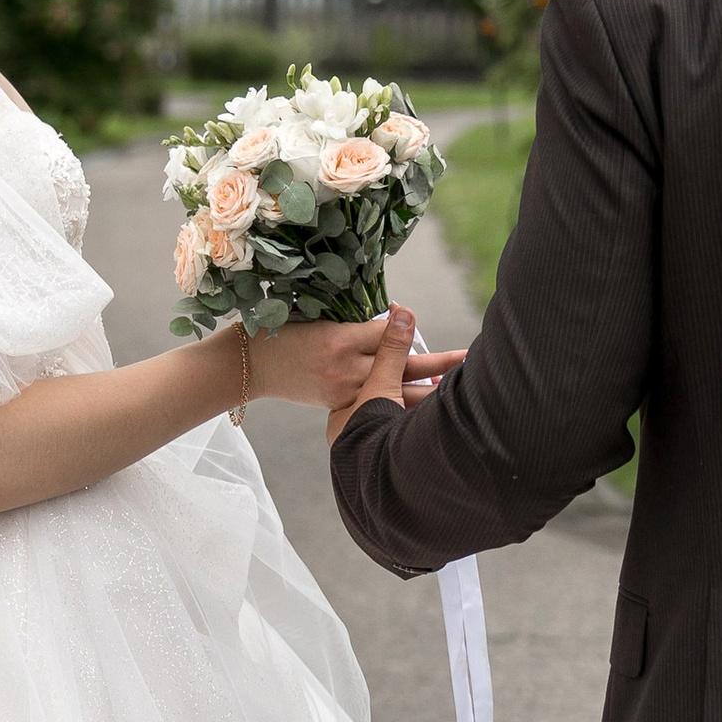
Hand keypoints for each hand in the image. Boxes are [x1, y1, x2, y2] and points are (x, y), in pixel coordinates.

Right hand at [248, 310, 461, 421]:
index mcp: (343, 339)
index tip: (411, 316)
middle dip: (441, 363)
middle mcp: (349, 368)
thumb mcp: (317, 317)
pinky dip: (400, 404)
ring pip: (397, 392)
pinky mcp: (339, 406)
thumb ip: (355, 321)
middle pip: (406, 365)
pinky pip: (378, 406)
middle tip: (470, 358)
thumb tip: (392, 318)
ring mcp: (346, 391)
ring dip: (428, 390)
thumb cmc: (281, 333)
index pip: (389, 332)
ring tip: (457, 388)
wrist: (251, 367)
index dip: (404, 323)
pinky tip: (421, 405)